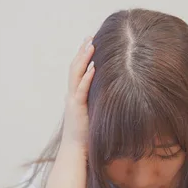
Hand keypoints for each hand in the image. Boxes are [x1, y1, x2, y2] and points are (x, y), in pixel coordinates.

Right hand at [62, 36, 95, 154]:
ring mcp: (73, 101)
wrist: (76, 150)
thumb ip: (99, 102)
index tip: (91, 42)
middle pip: (75, 67)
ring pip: (76, 74)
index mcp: (75, 95)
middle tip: (90, 36)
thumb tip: (115, 94)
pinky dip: (86, 78)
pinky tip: (93, 68)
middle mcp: (72, 95)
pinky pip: (81, 90)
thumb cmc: (87, 135)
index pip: (78, 70)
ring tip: (91, 45)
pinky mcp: (77, 108)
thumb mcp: (94, 114)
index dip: (83, 56)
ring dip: (83, 59)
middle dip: (82, 51)